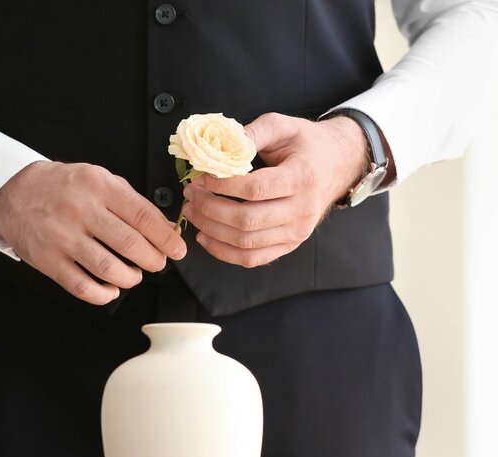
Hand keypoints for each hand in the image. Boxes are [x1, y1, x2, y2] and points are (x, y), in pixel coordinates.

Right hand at [0, 161, 187, 304]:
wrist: (15, 193)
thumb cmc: (64, 187)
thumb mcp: (99, 179)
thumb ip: (131, 201)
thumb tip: (165, 229)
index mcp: (98, 186)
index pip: (143, 217)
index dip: (166, 238)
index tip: (178, 249)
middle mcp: (80, 210)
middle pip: (130, 244)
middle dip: (153, 260)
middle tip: (157, 263)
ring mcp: (62, 237)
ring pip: (108, 269)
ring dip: (130, 278)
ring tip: (134, 275)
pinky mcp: (48, 260)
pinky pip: (81, 286)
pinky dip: (102, 294)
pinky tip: (110, 290)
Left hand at [180, 113, 371, 267]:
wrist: (339, 163)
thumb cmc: (306, 143)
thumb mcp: (282, 125)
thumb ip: (252, 133)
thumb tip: (219, 147)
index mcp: (302, 177)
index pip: (254, 189)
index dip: (221, 186)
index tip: (199, 178)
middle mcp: (302, 210)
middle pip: (247, 220)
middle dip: (209, 209)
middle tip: (190, 195)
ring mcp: (297, 232)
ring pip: (246, 242)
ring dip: (211, 230)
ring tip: (191, 212)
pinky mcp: (290, 244)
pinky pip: (253, 258)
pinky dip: (224, 252)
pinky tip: (205, 237)